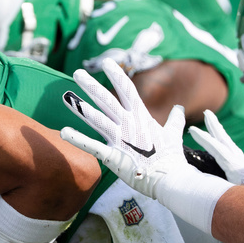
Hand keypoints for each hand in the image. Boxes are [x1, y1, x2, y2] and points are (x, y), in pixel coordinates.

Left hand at [61, 58, 186, 197]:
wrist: (171, 180)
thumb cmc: (172, 159)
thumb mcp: (174, 135)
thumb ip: (174, 120)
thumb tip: (180, 109)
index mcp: (142, 117)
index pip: (127, 90)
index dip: (116, 75)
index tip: (107, 62)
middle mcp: (129, 124)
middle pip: (107, 100)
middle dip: (91, 86)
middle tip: (78, 73)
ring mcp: (120, 139)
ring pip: (97, 118)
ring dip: (80, 107)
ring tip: (65, 96)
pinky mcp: (112, 156)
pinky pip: (92, 146)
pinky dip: (77, 138)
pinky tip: (63, 131)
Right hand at [187, 110, 243, 185]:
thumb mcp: (234, 192)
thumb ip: (221, 188)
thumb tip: (204, 188)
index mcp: (233, 165)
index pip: (216, 148)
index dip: (204, 139)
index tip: (192, 129)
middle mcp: (236, 156)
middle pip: (222, 137)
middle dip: (213, 125)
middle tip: (206, 112)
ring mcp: (237, 154)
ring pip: (224, 137)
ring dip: (215, 126)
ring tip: (208, 115)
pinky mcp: (237, 155)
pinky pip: (225, 140)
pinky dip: (218, 132)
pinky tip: (214, 130)